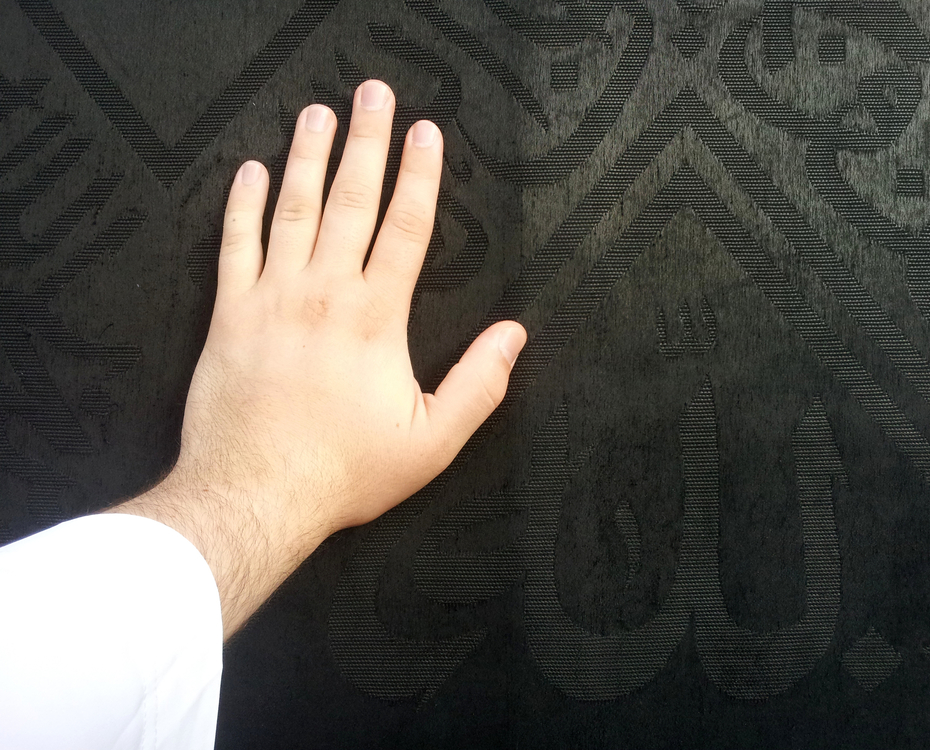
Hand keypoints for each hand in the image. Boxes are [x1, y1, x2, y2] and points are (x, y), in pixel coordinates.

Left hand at [115, 80, 525, 637]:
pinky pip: (234, 245)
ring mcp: (272, 298)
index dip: (419, 176)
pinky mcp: (229, 315)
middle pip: (350, 201)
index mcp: (376, 318)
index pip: (406, 228)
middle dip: (366, 142)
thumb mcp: (431, 442)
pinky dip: (242, 205)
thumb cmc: (345, 471)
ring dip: (306, 157)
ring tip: (316, 112)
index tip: (426, 132)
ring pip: (292, 210)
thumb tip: (514, 334)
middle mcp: (324, 293)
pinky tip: (250, 171)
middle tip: (373, 93)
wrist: (255, 494)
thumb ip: (479, 385)